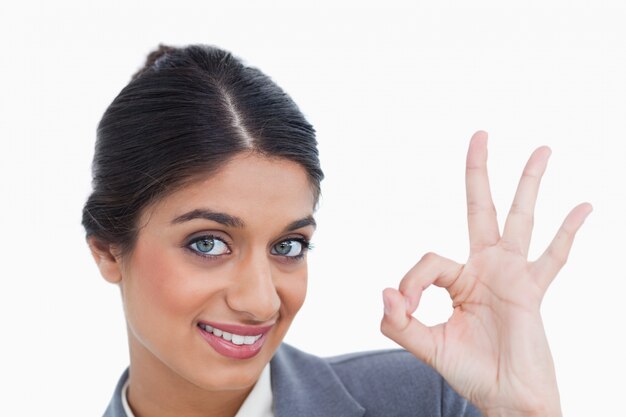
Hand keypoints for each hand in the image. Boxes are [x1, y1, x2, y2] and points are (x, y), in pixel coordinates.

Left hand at [380, 131, 591, 416]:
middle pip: (481, 208)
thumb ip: (399, 322)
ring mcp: (512, 276)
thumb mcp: (426, 346)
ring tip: (542, 149)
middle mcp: (485, 268)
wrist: (507, 399)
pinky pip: (555, 257)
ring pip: (521, 219)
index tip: (407, 308)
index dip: (412, 280)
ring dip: (530, 184)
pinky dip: (568, 231)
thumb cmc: (470, 372)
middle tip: (479, 134)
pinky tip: (584, 205)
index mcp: (457, 278)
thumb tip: (385, 292)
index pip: (429, 258)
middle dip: (478, 172)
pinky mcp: (533, 291)